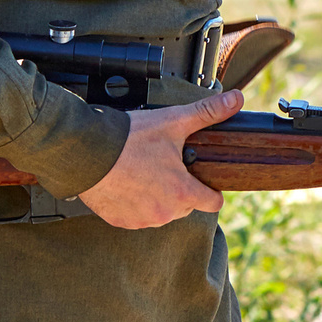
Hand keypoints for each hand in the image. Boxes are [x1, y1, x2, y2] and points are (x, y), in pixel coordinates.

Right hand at [76, 89, 242, 228]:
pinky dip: (136, 202)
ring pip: (162, 211)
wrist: (85, 152)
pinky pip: (137, 215)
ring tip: (146, 171)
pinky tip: (129, 182)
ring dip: (159, 196)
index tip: (203, 178)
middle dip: (181, 187)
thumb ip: (208, 113)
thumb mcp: (174, 121)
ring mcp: (141, 219)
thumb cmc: (128, 139)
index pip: (212, 203)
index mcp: (182, 193)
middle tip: (167, 165)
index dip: (211, 189)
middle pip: (186, 205)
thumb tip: (235, 100)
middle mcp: (164, 213)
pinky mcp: (120, 221)